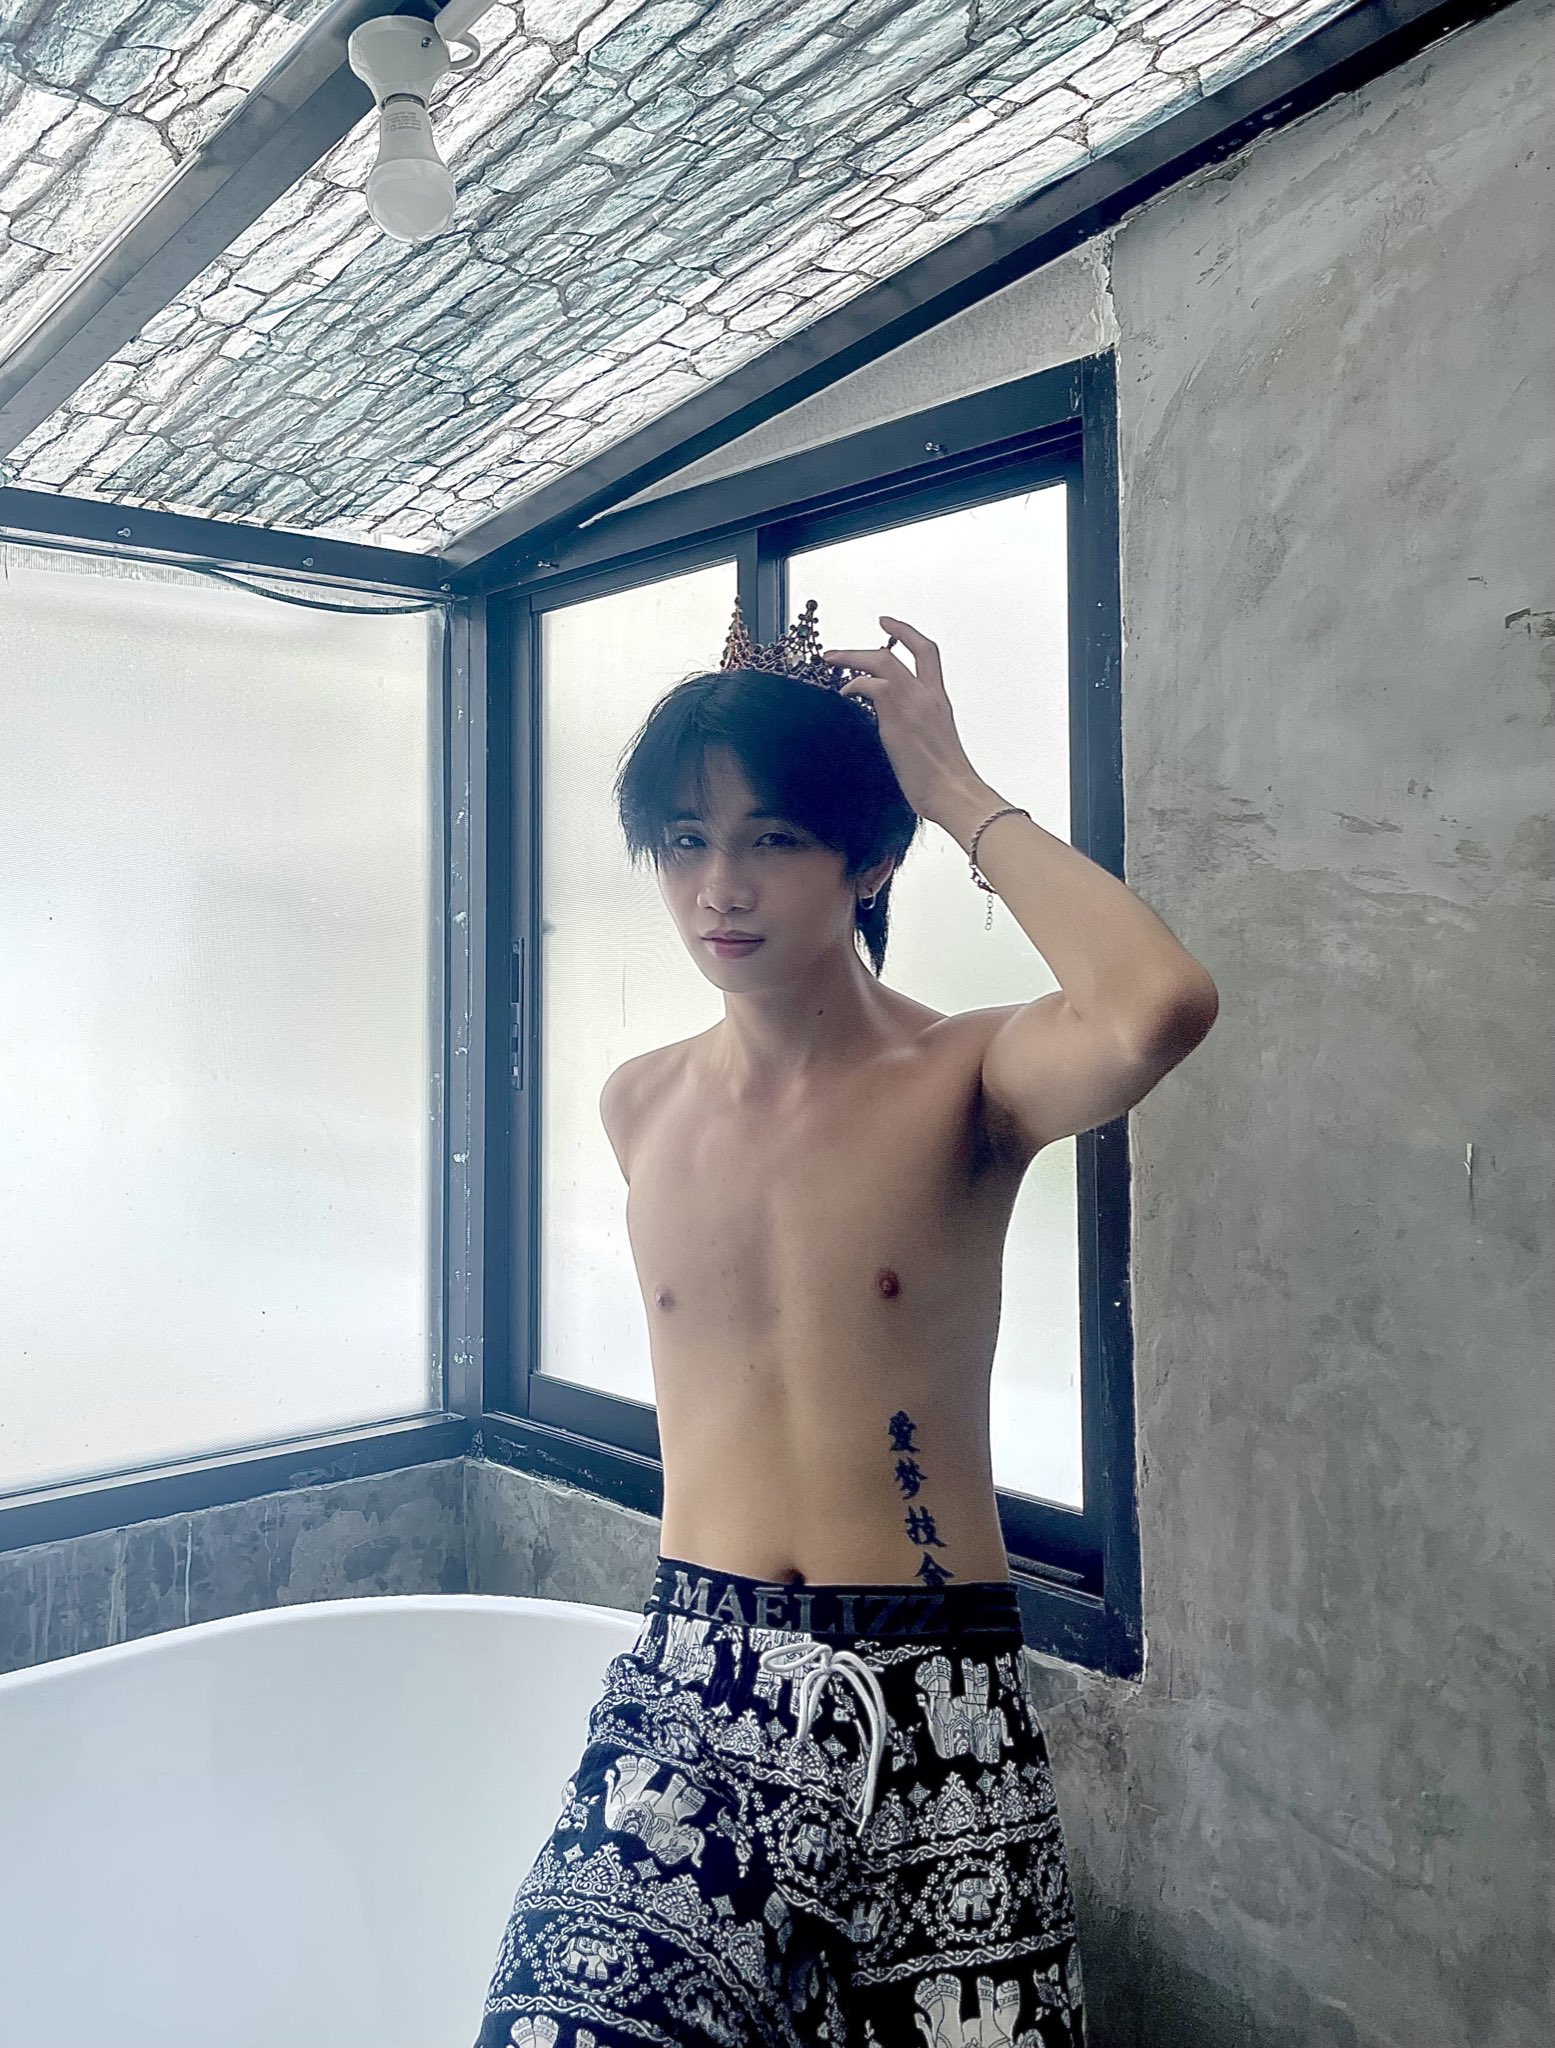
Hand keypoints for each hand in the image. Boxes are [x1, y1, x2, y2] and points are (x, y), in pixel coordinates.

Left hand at [821, 616, 979, 823]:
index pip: (927, 653)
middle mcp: (927, 696)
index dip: (906, 633)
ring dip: (851, 658)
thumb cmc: (946, 779)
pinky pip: (872, 686)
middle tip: (838, 651)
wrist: (955, 793)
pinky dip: (854, 685)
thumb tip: (893, 728)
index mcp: (939, 700)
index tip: (888, 624)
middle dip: (863, 647)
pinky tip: (845, 693)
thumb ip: (915, 726)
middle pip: (895, 654)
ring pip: (881, 663)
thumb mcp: (934, 743)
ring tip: (831, 662)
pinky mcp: (897, 719)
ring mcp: (913, 705)